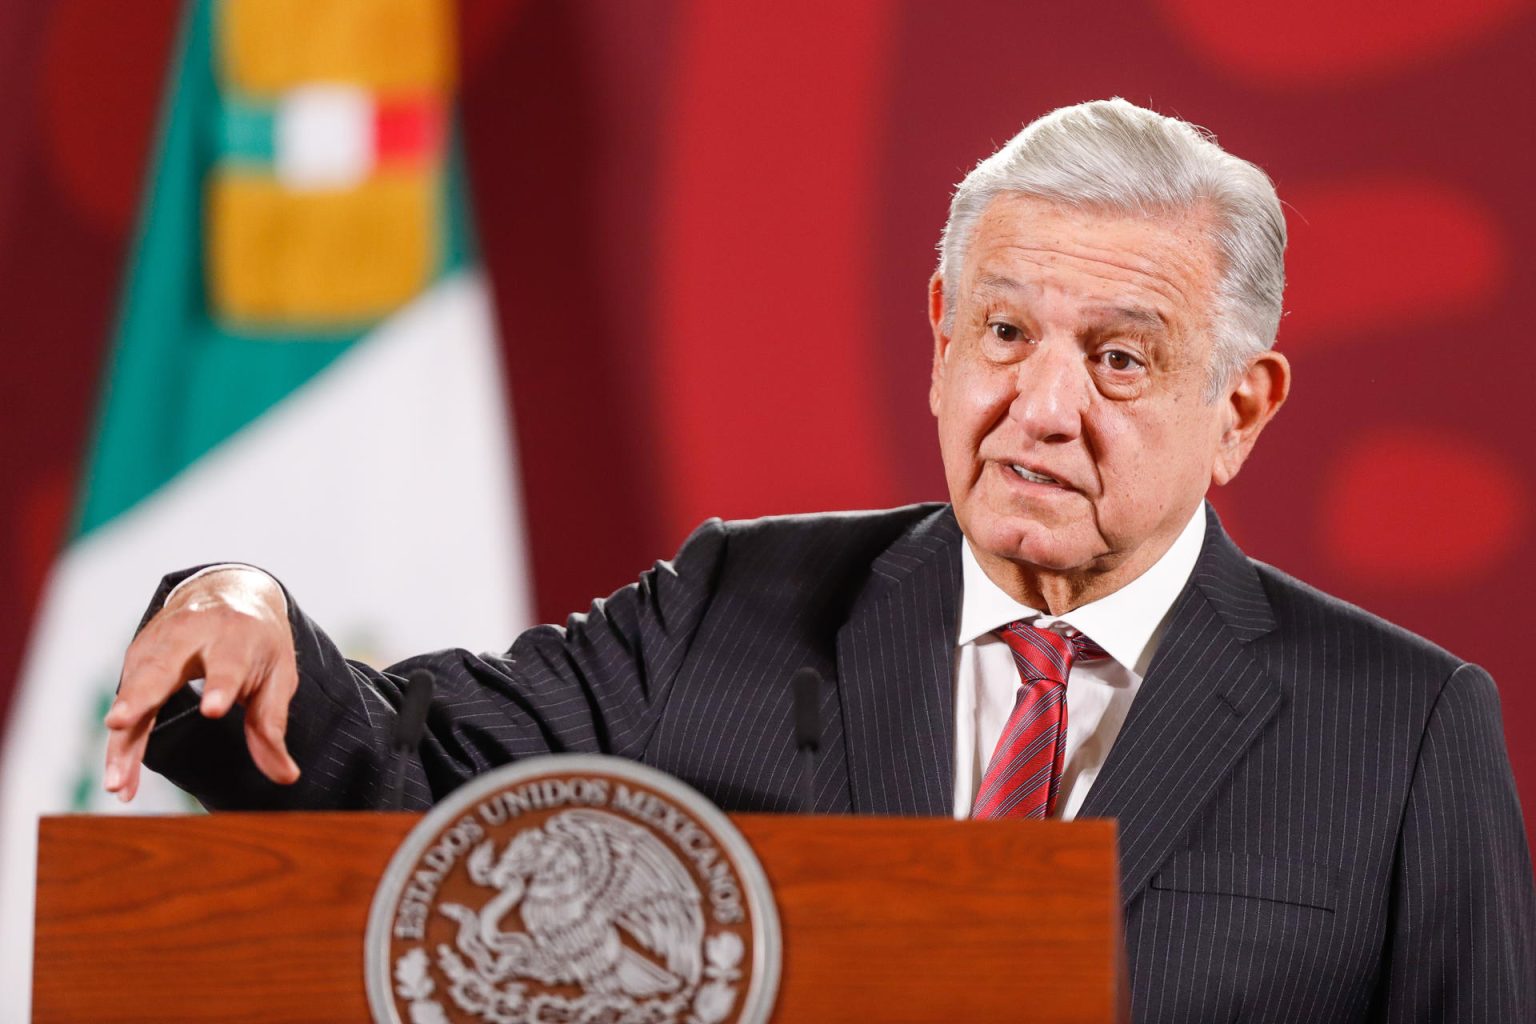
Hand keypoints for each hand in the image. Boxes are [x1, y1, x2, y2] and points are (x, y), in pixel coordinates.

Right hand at [104, 567, 300, 800]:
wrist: (228, 592)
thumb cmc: (256, 641)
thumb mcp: (277, 674)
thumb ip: (273, 725)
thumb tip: (287, 776)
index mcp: (235, 635)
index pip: (228, 663)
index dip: (221, 685)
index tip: (214, 710)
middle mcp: (190, 635)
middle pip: (161, 668)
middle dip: (139, 697)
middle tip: (119, 723)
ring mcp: (157, 643)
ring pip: (133, 692)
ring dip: (122, 738)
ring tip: (117, 781)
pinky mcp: (137, 656)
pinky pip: (126, 703)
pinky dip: (120, 740)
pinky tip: (118, 775)